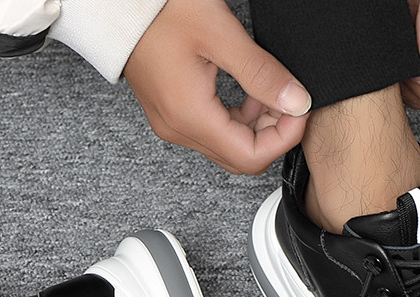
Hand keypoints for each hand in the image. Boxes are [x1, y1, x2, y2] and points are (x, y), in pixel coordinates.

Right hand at [123, 0, 310, 174]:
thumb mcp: (220, 34)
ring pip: (229, 147)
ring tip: (269, 91)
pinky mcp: (172, 114)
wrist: (120, 4)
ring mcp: (173, 124)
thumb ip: (262, 73)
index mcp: (190, 117)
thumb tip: (296, 102)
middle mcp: (179, 129)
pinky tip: (249, 94)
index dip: (283, 138)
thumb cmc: (158, 11)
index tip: (299, 111)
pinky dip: (239, 120)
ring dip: (257, 126)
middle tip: (289, 101)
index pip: (251, 156)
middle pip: (240, 158)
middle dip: (273, 134)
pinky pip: (214, 132)